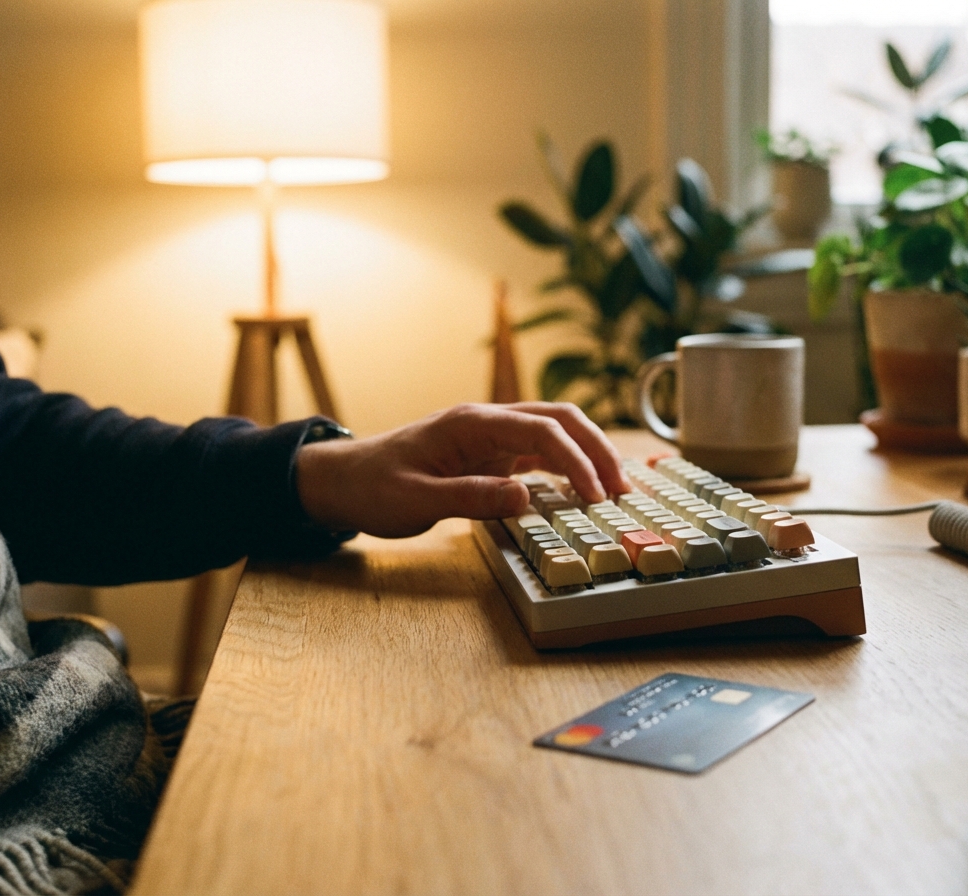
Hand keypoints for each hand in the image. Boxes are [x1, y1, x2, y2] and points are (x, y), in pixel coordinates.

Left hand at [295, 402, 628, 537]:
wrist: (344, 480)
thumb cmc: (374, 487)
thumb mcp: (416, 501)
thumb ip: (470, 498)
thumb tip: (525, 499)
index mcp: (471, 424)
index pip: (541, 431)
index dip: (577, 461)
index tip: (597, 495)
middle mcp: (487, 422)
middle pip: (559, 419)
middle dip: (598, 449)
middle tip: (623, 488)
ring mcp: (490, 436)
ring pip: (554, 431)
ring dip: (588, 454)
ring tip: (615, 489)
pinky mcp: (489, 454)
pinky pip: (538, 452)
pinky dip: (567, 466)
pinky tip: (583, 489)